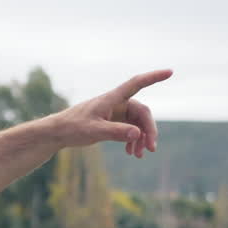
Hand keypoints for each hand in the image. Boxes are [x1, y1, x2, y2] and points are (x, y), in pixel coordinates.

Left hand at [48, 69, 172, 157]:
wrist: (58, 133)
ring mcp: (115, 113)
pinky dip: (133, 140)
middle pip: (142, 113)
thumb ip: (115, 132)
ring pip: (138, 123)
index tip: (170, 72)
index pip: (136, 83)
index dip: (153, 77)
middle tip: (151, 148)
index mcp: (112, 99)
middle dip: (149, 130)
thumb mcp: (93, 131)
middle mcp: (116, 103)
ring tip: (141, 154)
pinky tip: (132, 153)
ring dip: (142, 138)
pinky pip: (130, 130)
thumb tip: (137, 133)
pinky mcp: (113, 122)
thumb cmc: (72, 128)